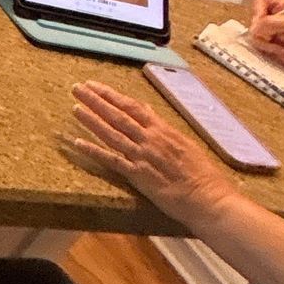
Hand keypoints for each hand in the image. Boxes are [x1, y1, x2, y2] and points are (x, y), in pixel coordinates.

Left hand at [64, 82, 243, 229]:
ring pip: (112, 134)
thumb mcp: (183, 142)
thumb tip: (147, 110)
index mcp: (163, 131)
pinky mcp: (138, 176)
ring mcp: (143, 157)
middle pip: (118, 116)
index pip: (132, 107)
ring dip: (92, 120)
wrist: (208, 198)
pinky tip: (77, 143)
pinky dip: (94, 151)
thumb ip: (162, 127)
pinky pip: (112, 161)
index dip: (112, 95)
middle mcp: (150, 140)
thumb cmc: (201, 174)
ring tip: (75, 108)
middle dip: (96, 101)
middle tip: (77, 88)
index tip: (95, 85)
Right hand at [248, 0, 283, 111]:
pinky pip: (258, 47)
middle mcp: (274, 18)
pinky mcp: (270, 46)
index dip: (257, 9)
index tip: (261, 21)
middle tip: (273, 35)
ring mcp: (271, 32)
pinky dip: (269, 50)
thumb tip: (255, 27)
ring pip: (254, 34)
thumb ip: (273, 22)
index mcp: (282, 6)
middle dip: (262, 30)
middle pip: (253, 18)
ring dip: (267, 43)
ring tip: (283, 46)